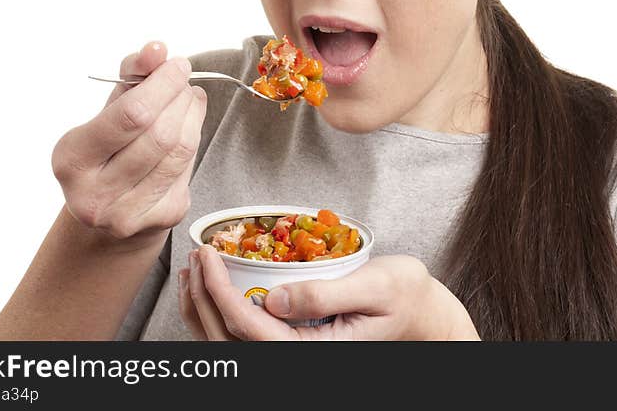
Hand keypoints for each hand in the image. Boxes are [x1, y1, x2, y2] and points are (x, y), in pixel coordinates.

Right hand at [51, 41, 206, 244]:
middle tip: (185, 82)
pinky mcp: (161, 220)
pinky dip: (193, 143)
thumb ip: (132, 74)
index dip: (162, 85)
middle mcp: (94, 195)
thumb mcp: (110, 108)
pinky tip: (186, 131)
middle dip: (181, 99)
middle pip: (161, 135)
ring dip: (194, 116)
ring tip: (190, 100)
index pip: (130, 116)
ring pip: (181, 152)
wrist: (108, 209)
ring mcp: (128, 215)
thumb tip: (156, 50)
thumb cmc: (109, 147)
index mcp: (71, 160)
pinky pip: (189, 170)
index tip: (179, 64)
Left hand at [178, 246, 479, 340]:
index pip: (249, 328)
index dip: (219, 292)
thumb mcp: (375, 287)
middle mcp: (299, 360)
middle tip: (197, 256)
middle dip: (204, 298)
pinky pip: (244, 341)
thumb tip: (274, 299)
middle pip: (229, 342)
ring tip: (194, 271)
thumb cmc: (405, 296)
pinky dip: (218, 317)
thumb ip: (325, 294)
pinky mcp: (293, 347)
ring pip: (230, 347)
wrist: (422, 315)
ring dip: (203, 310)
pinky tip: (212, 292)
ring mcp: (294, 357)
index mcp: (315, 351)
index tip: (208, 256)